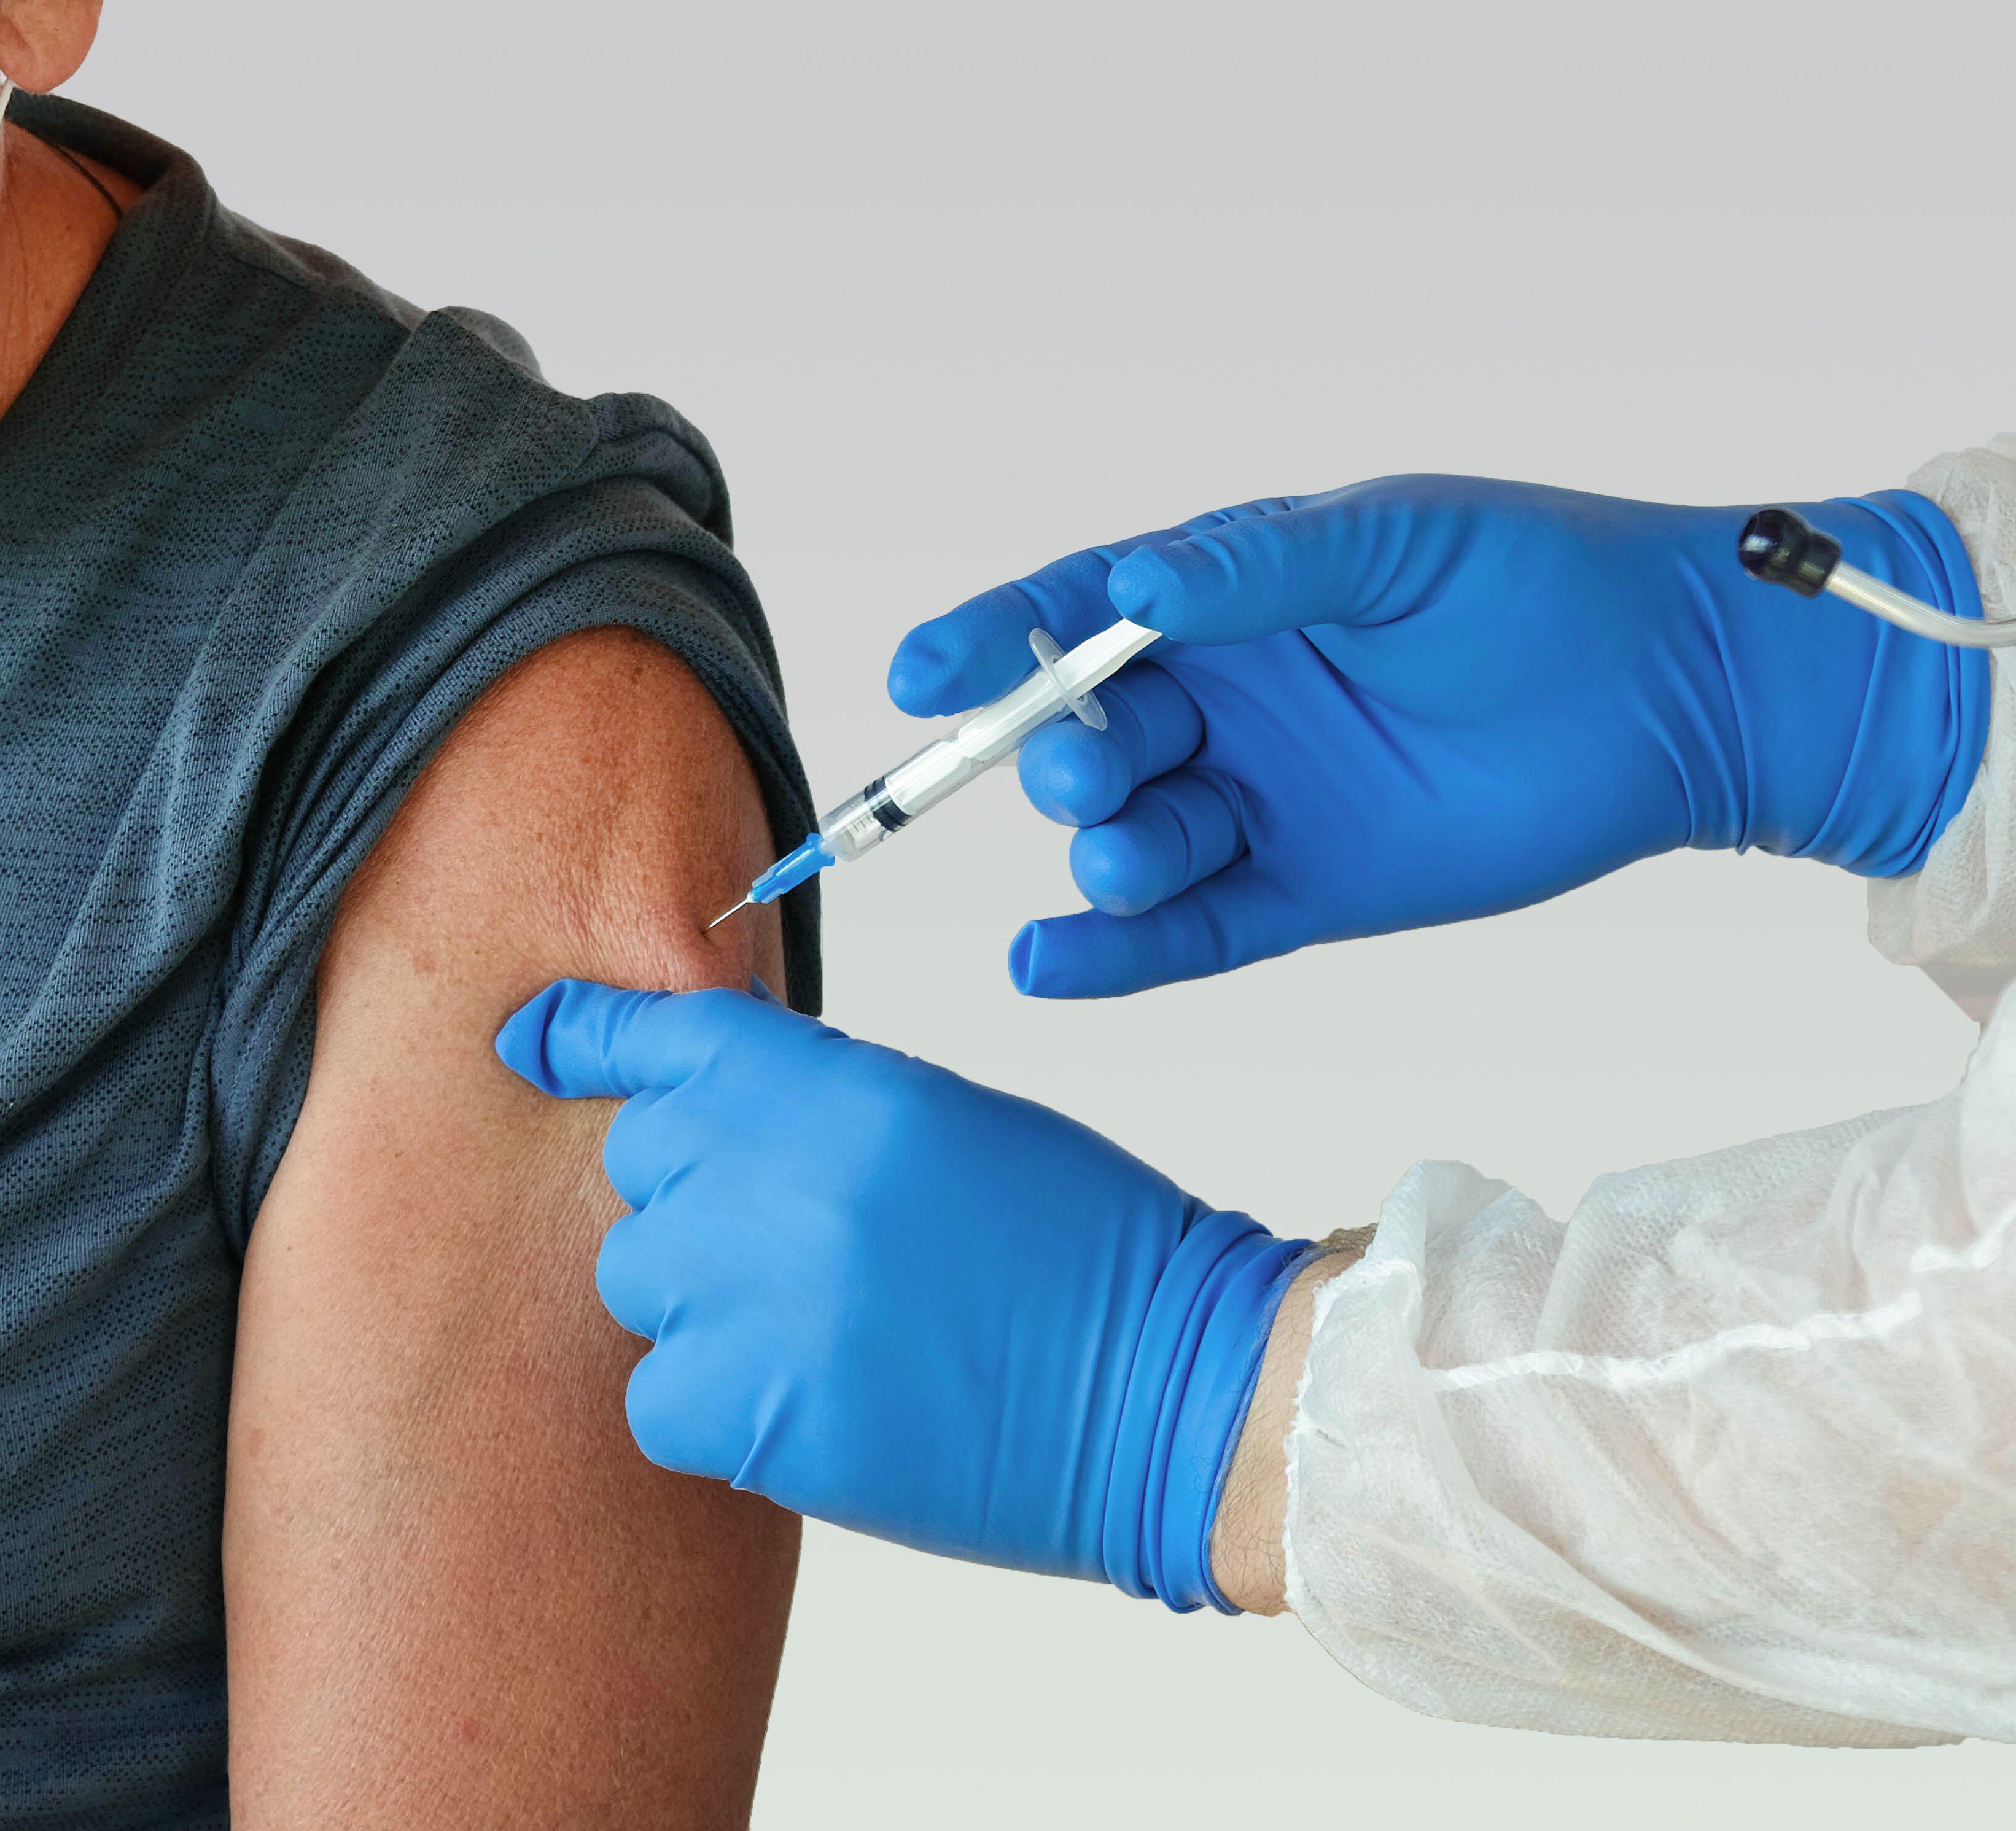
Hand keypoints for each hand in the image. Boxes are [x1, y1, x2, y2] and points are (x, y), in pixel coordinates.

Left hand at [496, 979, 1309, 1608]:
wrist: (1170, 1393)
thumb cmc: (1074, 1249)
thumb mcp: (944, 1122)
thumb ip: (812, 1104)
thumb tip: (702, 1117)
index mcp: (840, 1093)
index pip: (668, 1040)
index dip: (587, 1037)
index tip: (531, 1039)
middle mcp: (779, 1185)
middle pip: (641, 1161)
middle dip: (694, 1193)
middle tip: (796, 1244)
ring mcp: (757, 1307)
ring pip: (636, 1280)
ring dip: (699, 1301)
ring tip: (820, 1330)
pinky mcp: (753, 1422)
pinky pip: (654, 1397)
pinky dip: (708, 1404)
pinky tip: (805, 1401)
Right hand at [888, 479, 1992, 996]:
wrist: (1678, 694)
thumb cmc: (1541, 583)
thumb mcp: (1394, 543)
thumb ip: (1257, 569)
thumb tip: (1128, 589)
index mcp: (1223, 605)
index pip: (1070, 621)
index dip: (988, 644)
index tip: (919, 674)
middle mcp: (1221, 709)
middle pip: (1084, 743)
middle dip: (1059, 761)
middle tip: (1083, 772)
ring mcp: (1256, 808)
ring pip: (1128, 845)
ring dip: (1102, 855)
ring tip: (1128, 855)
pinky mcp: (1301, 897)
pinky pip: (1182, 938)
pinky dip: (1109, 959)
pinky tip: (1045, 965)